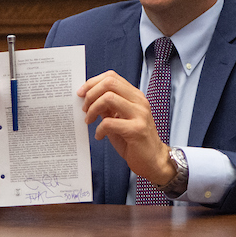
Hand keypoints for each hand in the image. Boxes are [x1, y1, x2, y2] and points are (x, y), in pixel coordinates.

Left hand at [79, 70, 173, 185]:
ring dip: (93, 109)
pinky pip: (109, 122)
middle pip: (110, 83)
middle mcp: (139, 101)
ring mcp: (139, 114)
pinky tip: (99, 136)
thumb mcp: (120, 118)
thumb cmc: (134, 140)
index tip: (81, 93)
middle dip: (91, 94)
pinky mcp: (136, 130)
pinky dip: (99, 129)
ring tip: (89, 121)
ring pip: (109, 98)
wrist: (153, 159)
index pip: (112, 77)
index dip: (93, 82)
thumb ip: (108, 107)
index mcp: (135, 96)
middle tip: (84, 108)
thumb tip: (89, 98)